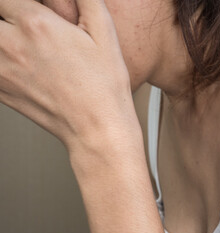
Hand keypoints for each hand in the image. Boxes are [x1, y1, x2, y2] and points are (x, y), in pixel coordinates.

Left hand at [0, 0, 134, 149]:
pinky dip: (2, 57)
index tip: (26, 6)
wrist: (97, 127)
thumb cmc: (103, 85)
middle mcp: (12, 45)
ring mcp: (1, 70)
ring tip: (21, 42)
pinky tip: (22, 61)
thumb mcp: (104, 32)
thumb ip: (86, 0)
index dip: (16, 1)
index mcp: (37, 25)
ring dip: (3, 35)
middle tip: (20, 21)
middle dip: (5, 14)